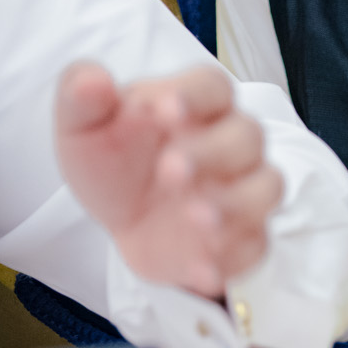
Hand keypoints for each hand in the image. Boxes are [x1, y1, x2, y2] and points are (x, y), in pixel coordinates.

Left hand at [55, 63, 284, 298]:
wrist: (122, 221)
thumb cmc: (112, 162)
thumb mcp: (83, 128)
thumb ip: (81, 97)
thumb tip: (92, 80)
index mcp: (194, 106)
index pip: (213, 86)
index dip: (195, 96)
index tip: (163, 110)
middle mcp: (229, 144)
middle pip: (247, 137)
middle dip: (213, 154)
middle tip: (169, 172)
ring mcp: (241, 192)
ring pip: (266, 188)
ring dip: (235, 203)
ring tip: (194, 217)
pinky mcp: (244, 238)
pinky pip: (256, 246)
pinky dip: (233, 258)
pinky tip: (201, 267)